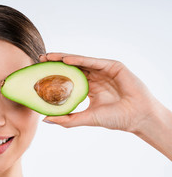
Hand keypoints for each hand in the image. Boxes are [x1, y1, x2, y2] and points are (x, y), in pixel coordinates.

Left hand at [40, 53, 156, 132]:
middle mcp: (95, 77)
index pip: (68, 78)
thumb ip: (67, 119)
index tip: (39, 74)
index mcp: (89, 88)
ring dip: (63, 58)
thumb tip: (45, 119)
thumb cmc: (115, 118)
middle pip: (72, 67)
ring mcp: (103, 71)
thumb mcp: (86, 118)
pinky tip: (65, 60)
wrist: (137, 118)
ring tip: (48, 57)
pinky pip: (92, 61)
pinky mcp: (112, 66)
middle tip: (40, 60)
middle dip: (55, 63)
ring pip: (80, 62)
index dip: (55, 75)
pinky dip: (78, 59)